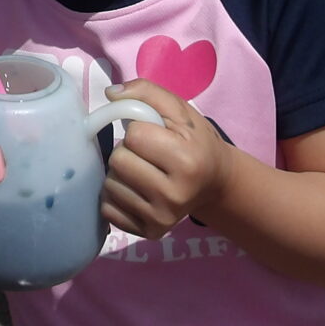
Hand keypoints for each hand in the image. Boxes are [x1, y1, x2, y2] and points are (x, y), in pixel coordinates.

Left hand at [100, 78, 235, 238]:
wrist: (215, 183)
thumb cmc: (195, 142)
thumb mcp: (179, 111)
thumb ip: (146, 92)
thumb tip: (109, 93)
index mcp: (186, 161)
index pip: (134, 136)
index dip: (139, 129)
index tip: (155, 135)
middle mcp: (174, 195)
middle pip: (118, 161)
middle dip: (127, 151)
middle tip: (146, 154)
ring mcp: (161, 218)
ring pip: (110, 185)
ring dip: (120, 174)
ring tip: (142, 171)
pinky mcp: (149, 233)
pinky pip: (108, 209)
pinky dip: (116, 196)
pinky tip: (136, 191)